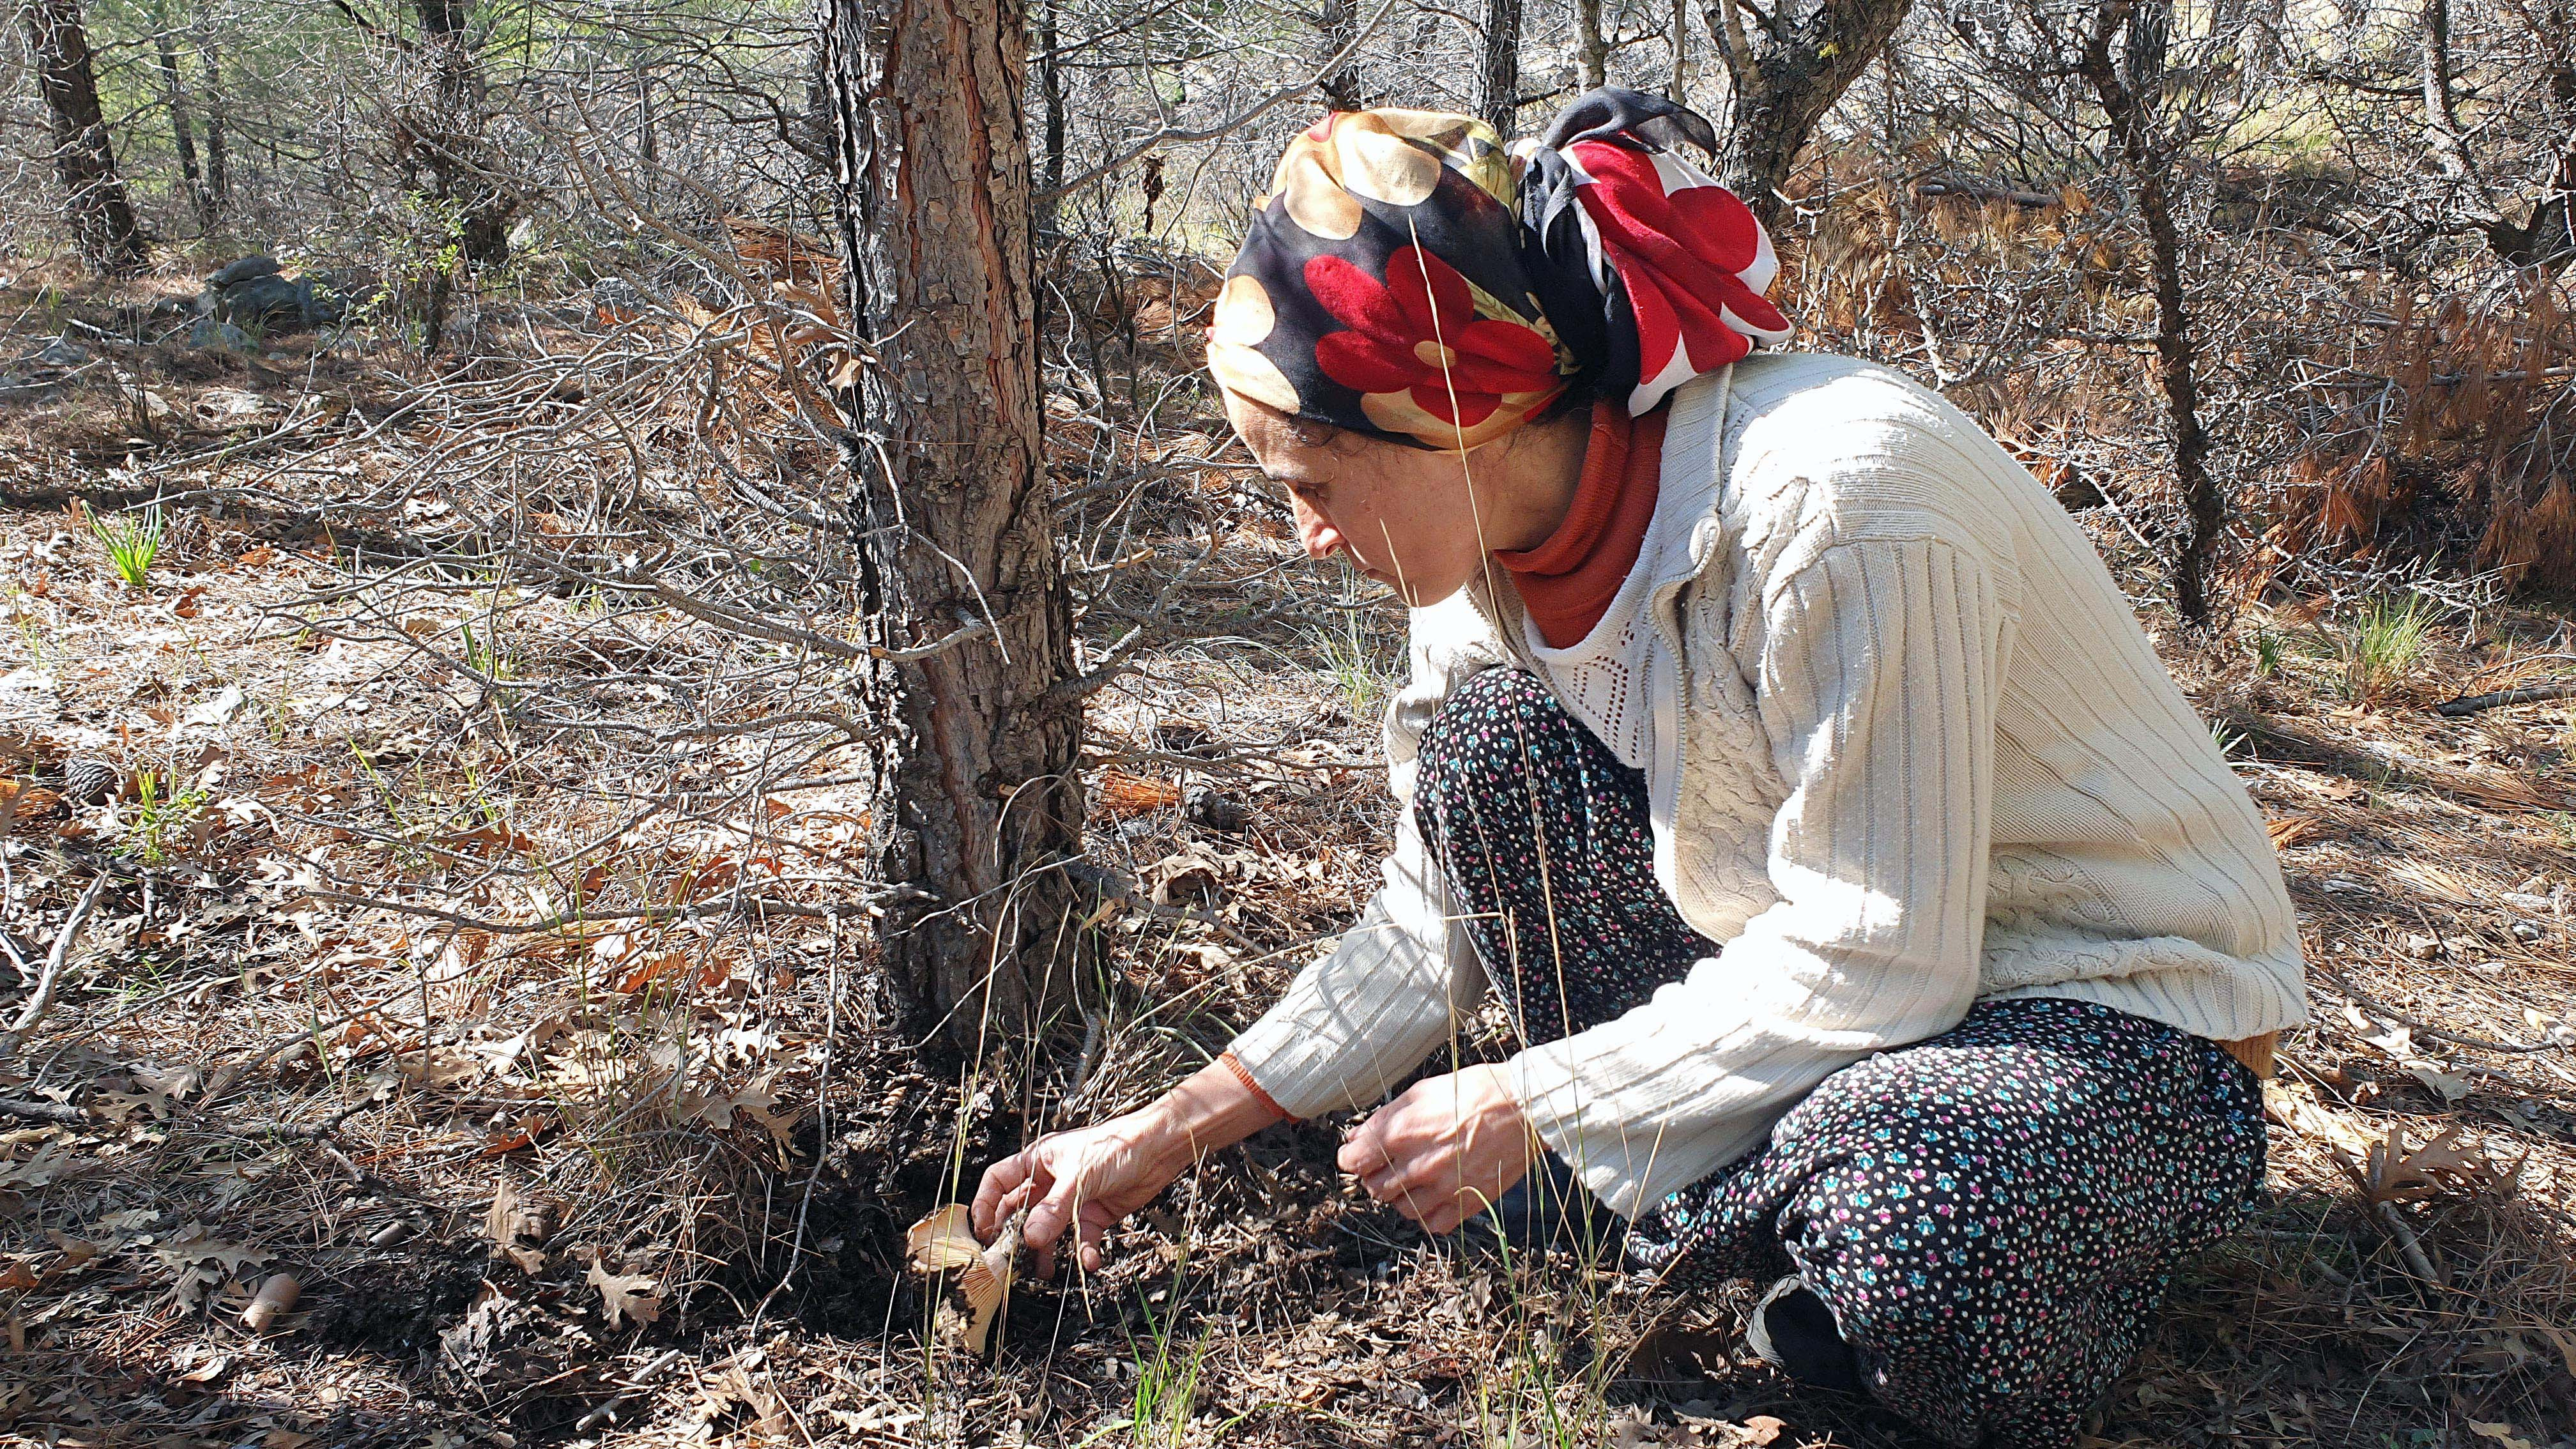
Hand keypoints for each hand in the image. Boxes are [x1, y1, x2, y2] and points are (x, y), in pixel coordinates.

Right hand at [972, 1108, 1184, 1275]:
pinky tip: (1090, 1262)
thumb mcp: (1079, 1176)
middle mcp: (1050, 1181)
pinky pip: (1080, 1239)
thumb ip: (1054, 1209)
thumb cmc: (1116, 1146)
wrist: (1158, 1150)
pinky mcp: (1093, 1215)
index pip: (999, 1181)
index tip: (982, 1231)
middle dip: (1015, 1235)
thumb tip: (1029, 1238)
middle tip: (1009, 1260)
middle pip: (1021, 1211)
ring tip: (1042, 1271)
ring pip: (1048, 1231)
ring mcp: (1070, 1200)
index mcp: (1038, 1161)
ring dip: (1046, 1251)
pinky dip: (1083, 1252)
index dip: (985, 1204)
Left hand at [1337, 1064, 1533, 1234]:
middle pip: (1374, 1188)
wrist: (1524, 1108)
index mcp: (1403, 1132)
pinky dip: (1427, 1214)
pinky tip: (1434, 1196)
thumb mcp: (1422, 1092)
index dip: (1351, 1157)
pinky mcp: (1466, 1203)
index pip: (1355, 1160)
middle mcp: (1419, 1164)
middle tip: (1386, 1165)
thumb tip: (1357, 1136)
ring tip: (1413, 1179)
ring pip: (1401, 1209)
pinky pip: (1432, 1224)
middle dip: (1374, 1176)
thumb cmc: (1475, 1092)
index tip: (1356, 1155)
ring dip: (1400, 1196)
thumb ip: (1387, 1117)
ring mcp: (1443, 1187)